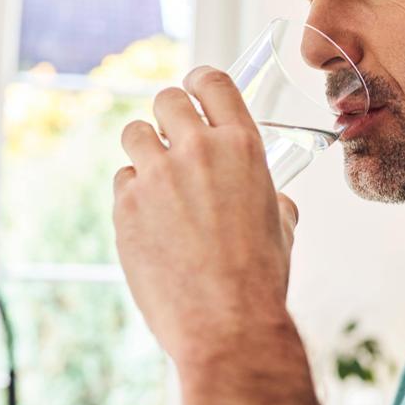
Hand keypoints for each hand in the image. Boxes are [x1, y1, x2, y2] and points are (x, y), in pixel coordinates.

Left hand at [112, 65, 299, 363]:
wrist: (226, 323)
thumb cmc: (260, 278)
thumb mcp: (281, 223)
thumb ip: (270, 194)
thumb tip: (269, 196)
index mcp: (242, 146)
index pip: (212, 81)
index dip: (199, 80)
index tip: (192, 87)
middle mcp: (197, 150)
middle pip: (167, 99)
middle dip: (169, 115)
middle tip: (173, 137)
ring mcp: (156, 176)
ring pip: (135, 133)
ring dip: (145, 148)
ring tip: (158, 177)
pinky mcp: (126, 206)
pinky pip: (123, 180)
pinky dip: (134, 193)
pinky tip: (152, 221)